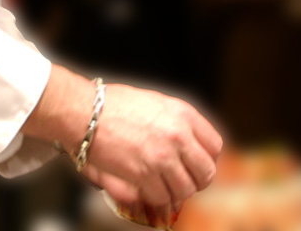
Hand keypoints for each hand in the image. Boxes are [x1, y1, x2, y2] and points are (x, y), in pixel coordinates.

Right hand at [21, 67, 223, 209]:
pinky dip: (157, 198)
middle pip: (206, 172)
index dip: (208, 159)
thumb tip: (190, 145)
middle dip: (197, 181)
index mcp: (184, 115)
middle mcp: (179, 136)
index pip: (215, 146)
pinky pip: (163, 197)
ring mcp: (163, 156)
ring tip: (164, 186)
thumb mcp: (156, 103)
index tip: (197, 165)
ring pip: (186, 189)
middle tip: (184, 182)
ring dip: (176, 192)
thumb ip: (177, 122)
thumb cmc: (114, 105)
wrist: (85, 112)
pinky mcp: (144, 174)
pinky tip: (148, 190)